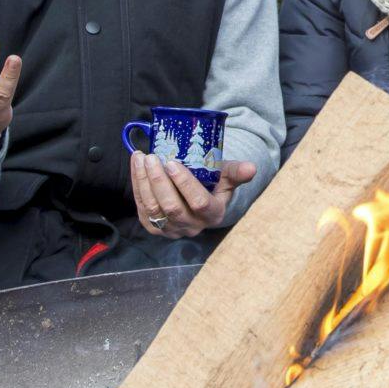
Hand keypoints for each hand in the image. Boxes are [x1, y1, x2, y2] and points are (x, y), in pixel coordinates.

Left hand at [129, 153, 256, 238]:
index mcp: (213, 214)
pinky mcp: (154, 227)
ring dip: (144, 182)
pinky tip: (136, 167)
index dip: (185, 184)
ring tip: (141, 158)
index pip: (199, 202)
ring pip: (153, 208)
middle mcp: (192, 227)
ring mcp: (171, 230)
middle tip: (152, 157)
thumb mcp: (227, 177)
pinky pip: (142, 209)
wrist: (196, 200)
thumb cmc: (213, 184)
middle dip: (158, 181)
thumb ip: (237, 172)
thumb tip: (252, 167)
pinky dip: (137, 186)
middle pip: (171, 207)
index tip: (172, 162)